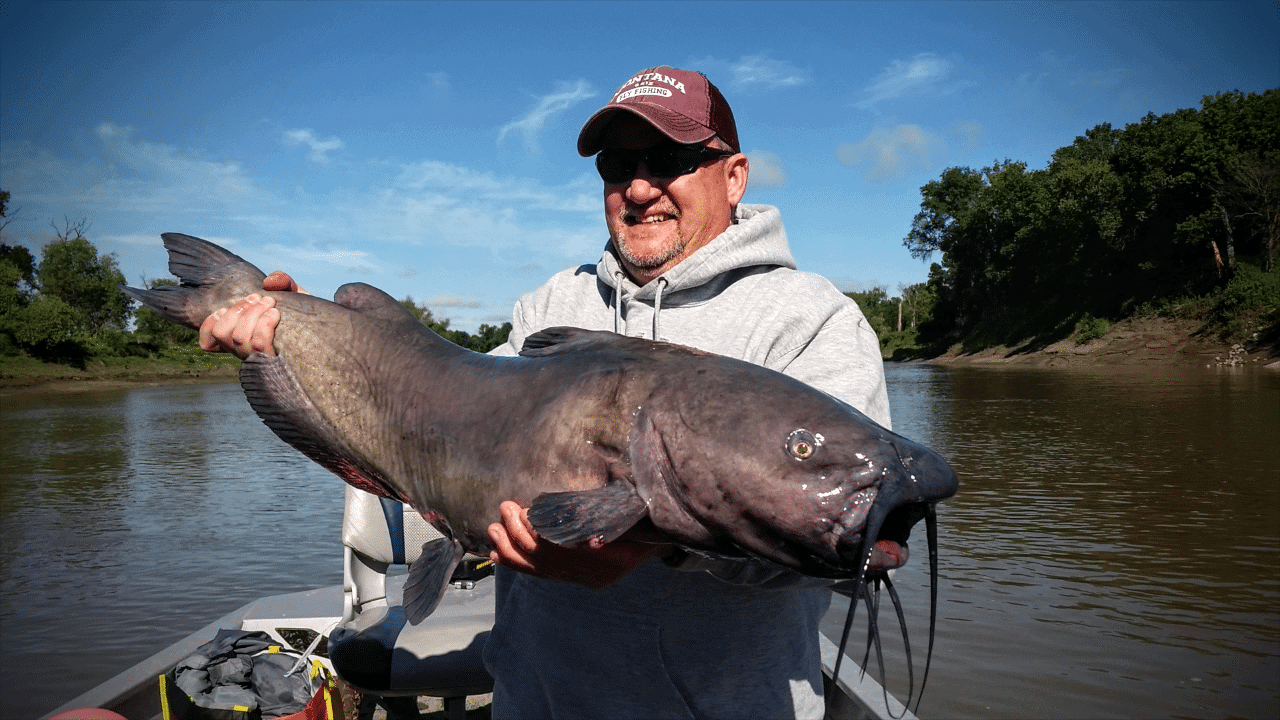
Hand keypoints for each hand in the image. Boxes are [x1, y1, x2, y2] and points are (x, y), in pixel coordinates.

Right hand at [198, 271, 303, 358]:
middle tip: (261, 299)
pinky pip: (259, 344)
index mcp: (243, 338)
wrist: (328, 331)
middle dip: (239, 309)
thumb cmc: (306, 315)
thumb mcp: (293, 293)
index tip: (227, 308)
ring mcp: (261, 358)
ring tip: (272, 304)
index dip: (209, 325)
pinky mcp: (277, 361)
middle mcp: (248, 351)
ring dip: (253, 313)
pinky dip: (264, 324)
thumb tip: (269, 282)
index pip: (209, 342)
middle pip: (222, 333)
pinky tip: (276, 314)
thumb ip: (281, 281)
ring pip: (239, 338)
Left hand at [487, 501, 670, 588]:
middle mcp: (592, 576)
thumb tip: (591, 542)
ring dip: (512, 549)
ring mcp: (581, 578)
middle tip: (505, 509)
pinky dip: (515, 563)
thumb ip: (619, 527)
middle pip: (549, 560)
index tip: (526, 514)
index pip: (568, 555)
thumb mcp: (639, 523)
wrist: (656, 543)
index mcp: (611, 564)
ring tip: (494, 527)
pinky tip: (495, 552)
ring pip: (539, 569)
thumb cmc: (647, 525)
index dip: (544, 537)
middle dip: (521, 535)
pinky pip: (539, 573)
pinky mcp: (571, 577)